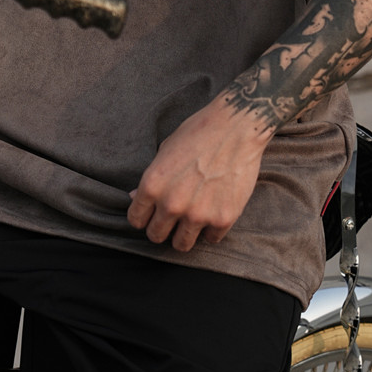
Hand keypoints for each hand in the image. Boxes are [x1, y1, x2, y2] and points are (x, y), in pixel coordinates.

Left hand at [127, 97, 270, 252]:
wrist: (237, 127)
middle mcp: (172, 203)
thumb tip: (135, 198)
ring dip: (184, 234)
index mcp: (152, 185)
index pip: (136, 219)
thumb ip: (152, 179)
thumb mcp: (165, 150)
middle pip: (156, 236)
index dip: (143, 216)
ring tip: (192, 219)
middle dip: (161, 228)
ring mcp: (198, 214)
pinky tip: (214, 211)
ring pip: (182, 245)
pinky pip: (211, 238)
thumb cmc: (198, 132)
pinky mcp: (223, 218)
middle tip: (172, 219)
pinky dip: (212, 229)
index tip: (151, 214)